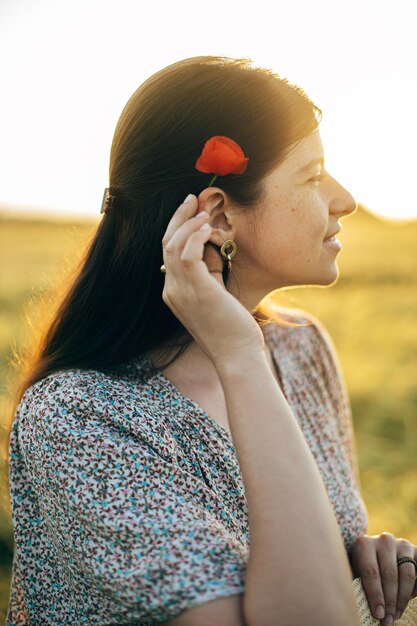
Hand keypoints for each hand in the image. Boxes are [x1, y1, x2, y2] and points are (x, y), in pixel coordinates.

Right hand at [161, 194, 264, 365]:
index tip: (191, 212)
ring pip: (173, 245)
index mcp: (174, 292)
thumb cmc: (231, 327)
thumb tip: (208, 245)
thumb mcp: (215, 293)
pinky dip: (195, 236)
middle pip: (166, 244)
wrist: (236, 355)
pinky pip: (187, 254)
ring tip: (203, 210)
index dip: (177, 229)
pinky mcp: (197, 290)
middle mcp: (172, 290)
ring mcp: (181, 291)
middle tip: (192, 199)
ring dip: (188, 223)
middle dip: (178, 218)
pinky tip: (208, 227)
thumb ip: (207, 270)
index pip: (168, 253)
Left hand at [349, 532, 416, 623]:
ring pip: (406, 574)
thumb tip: (368, 610)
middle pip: (389, 575)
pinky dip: (415, 588)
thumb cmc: (361, 566)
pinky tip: (409, 599)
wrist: (373, 551)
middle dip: (389, 601)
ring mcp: (401, 544)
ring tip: (395, 614)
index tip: (378, 614)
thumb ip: (359, 585)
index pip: (371, 572)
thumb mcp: (355, 572)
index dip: (375, 595)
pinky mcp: (414, 550)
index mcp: (364, 544)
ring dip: (402, 598)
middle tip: (387, 620)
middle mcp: (383, 540)